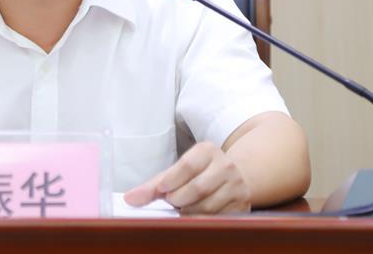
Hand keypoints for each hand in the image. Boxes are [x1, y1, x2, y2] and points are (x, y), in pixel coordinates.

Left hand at [123, 141, 250, 213]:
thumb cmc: (197, 174)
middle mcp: (226, 165)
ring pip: (207, 207)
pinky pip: (218, 219)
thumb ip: (153, 185)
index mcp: (207, 150)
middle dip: (178, 199)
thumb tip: (130, 199)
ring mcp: (237, 186)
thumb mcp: (177, 172)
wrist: (232, 176)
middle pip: (197, 188)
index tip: (161, 191)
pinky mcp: (242, 204)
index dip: (171, 180)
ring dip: (189, 212)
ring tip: (183, 207)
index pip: (187, 165)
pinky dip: (202, 220)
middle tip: (171, 201)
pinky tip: (196, 215)